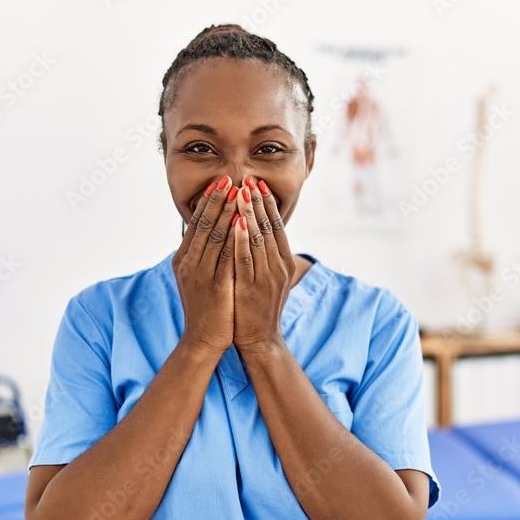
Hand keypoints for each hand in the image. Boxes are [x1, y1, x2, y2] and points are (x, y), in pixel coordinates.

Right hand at [172, 175, 239, 357]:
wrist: (203, 339)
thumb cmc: (206, 307)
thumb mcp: (199, 277)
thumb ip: (203, 255)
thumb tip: (213, 231)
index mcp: (183, 259)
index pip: (196, 223)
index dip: (208, 201)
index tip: (220, 182)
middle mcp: (188, 263)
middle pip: (204, 224)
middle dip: (217, 199)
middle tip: (229, 177)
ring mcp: (200, 274)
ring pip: (215, 236)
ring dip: (228, 211)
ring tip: (238, 192)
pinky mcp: (215, 286)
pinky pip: (226, 256)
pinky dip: (235, 237)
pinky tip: (244, 222)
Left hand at [231, 176, 295, 355]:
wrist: (259, 339)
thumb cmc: (259, 307)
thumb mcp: (268, 277)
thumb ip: (266, 255)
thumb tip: (257, 231)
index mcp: (284, 262)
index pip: (276, 226)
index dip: (267, 204)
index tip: (258, 184)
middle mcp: (279, 267)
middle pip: (269, 228)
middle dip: (258, 202)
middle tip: (249, 179)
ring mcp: (267, 277)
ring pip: (259, 239)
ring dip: (249, 214)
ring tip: (241, 192)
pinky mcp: (253, 288)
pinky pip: (246, 259)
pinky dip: (241, 239)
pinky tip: (235, 222)